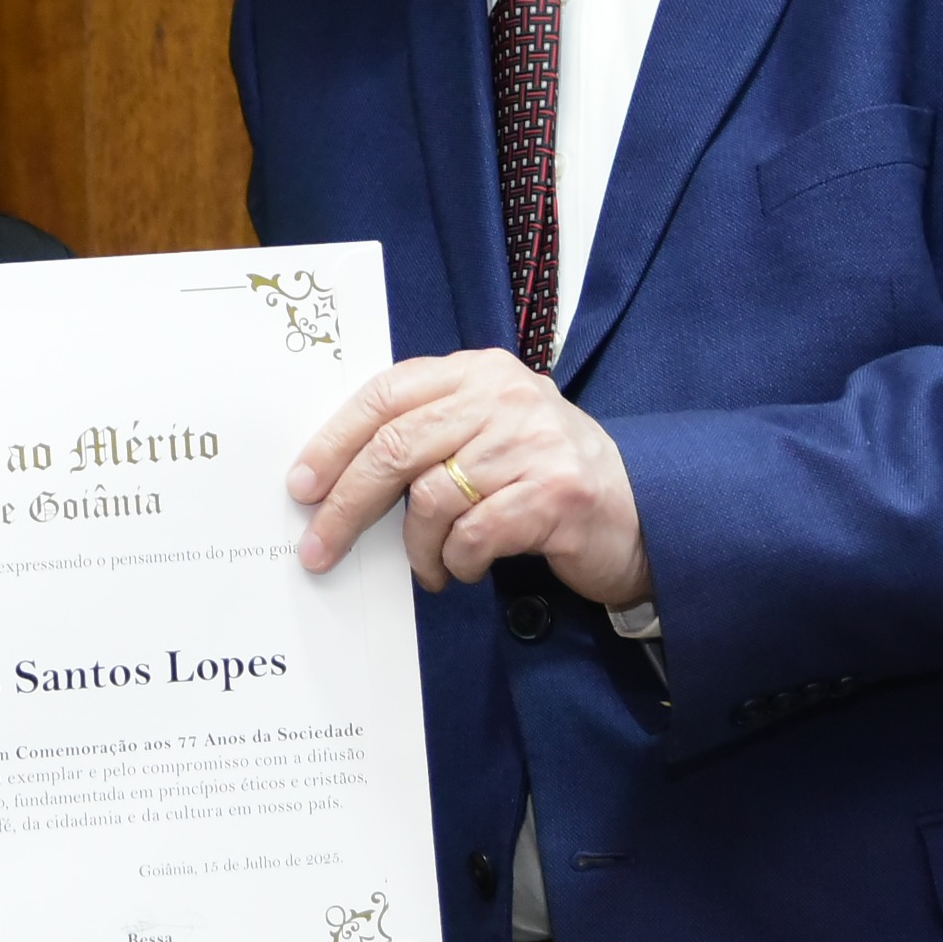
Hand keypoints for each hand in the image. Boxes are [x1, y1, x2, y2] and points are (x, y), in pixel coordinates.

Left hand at [286, 350, 652, 607]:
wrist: (641, 513)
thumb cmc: (544, 476)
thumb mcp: (488, 432)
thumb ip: (429, 432)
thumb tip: (334, 472)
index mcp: (478, 372)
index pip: (385, 395)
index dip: (334, 441)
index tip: (301, 485)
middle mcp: (505, 397)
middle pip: (395, 447)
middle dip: (347, 504)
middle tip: (319, 548)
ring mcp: (534, 442)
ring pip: (430, 497)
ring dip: (418, 548)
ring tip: (429, 567)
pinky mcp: (555, 493)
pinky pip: (473, 534)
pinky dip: (457, 561)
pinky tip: (463, 569)